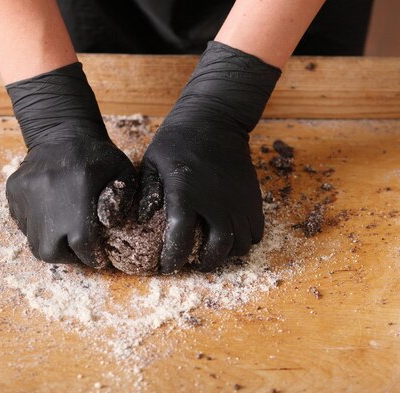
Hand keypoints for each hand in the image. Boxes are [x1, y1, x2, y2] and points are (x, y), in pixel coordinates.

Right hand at [6, 63, 136, 266]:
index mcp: (78, 194)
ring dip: (50, 244)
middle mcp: (48, 196)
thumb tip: (111, 228)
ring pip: (33, 240)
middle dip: (67, 257)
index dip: (92, 257)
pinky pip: (22, 223)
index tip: (98, 259)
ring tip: (64, 237)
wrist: (63, 131)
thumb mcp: (122, 173)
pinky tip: (50, 218)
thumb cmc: (97, 156)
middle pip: (51, 250)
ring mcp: (26, 195)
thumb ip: (123, 202)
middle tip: (78, 252)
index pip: (82, 244)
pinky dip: (36, 228)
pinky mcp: (14, 192)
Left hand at [139, 41, 281, 272]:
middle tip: (194, 264)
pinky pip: (257, 231)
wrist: (214, 118)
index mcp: (185, 195)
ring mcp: (238, 200)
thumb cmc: (176, 141)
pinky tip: (232, 236)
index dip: (172, 259)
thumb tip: (142, 221)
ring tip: (213, 252)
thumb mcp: (152, 163)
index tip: (166, 266)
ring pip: (241, 244)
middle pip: (219, 249)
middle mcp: (215, 202)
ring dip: (227, 255)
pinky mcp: (253, 197)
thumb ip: (147, 193)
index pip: (180, 240)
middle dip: (206, 264)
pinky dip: (246, 241)